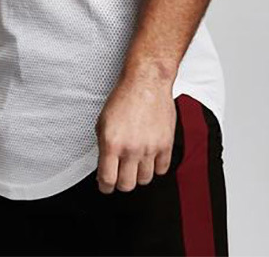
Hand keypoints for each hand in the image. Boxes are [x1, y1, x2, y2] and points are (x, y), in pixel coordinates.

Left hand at [94, 74, 176, 192]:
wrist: (147, 81)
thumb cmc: (124, 97)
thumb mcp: (103, 121)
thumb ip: (103, 146)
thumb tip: (104, 167)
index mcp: (112, 143)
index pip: (107, 180)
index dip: (105, 186)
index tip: (106, 184)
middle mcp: (131, 148)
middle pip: (127, 185)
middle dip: (121, 182)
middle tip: (121, 173)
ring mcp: (150, 148)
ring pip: (145, 180)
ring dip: (139, 174)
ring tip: (136, 162)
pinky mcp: (166, 144)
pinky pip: (162, 169)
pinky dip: (156, 166)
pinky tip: (150, 156)